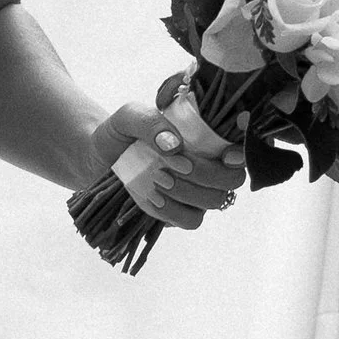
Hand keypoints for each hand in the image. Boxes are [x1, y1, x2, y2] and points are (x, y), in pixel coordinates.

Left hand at [85, 98, 240, 229]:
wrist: (97, 159)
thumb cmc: (121, 133)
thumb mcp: (130, 117)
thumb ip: (150, 122)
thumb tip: (173, 145)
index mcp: (207, 138)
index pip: (239, 147)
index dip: (241, 153)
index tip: (226, 155)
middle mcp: (209, 165)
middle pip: (233, 179)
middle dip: (208, 174)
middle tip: (175, 165)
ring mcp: (197, 192)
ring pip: (215, 201)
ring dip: (188, 192)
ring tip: (157, 179)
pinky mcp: (181, 213)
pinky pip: (191, 221)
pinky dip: (173, 211)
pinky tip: (153, 198)